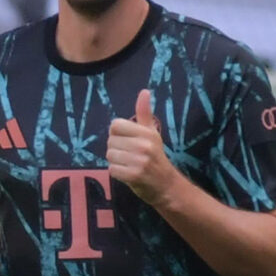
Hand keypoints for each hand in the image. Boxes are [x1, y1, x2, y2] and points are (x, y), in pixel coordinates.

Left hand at [104, 90, 180, 204]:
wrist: (166, 185)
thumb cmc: (155, 157)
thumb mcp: (152, 133)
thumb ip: (145, 113)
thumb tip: (144, 91)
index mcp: (147, 133)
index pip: (115, 125)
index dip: (117, 134)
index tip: (127, 141)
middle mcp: (144, 145)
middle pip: (110, 141)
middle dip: (116, 149)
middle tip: (130, 155)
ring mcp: (139, 161)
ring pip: (110, 156)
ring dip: (116, 162)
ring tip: (129, 164)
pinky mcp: (133, 176)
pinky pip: (112, 170)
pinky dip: (117, 173)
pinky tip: (128, 173)